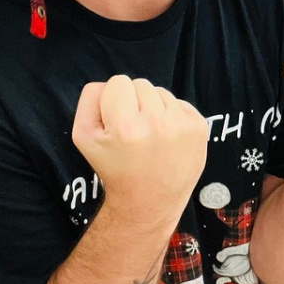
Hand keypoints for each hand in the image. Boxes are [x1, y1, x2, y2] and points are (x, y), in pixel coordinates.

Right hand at [72, 76, 208, 218]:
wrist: (149, 202)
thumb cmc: (114, 168)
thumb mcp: (84, 138)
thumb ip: (90, 100)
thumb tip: (107, 83)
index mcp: (126, 127)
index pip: (118, 81)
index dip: (113, 99)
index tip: (115, 121)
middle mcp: (157, 123)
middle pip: (141, 84)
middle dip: (134, 102)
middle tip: (133, 132)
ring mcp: (182, 126)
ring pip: (161, 92)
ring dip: (154, 108)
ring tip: (149, 136)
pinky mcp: (199, 128)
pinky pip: (180, 102)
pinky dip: (172, 115)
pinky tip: (166, 138)